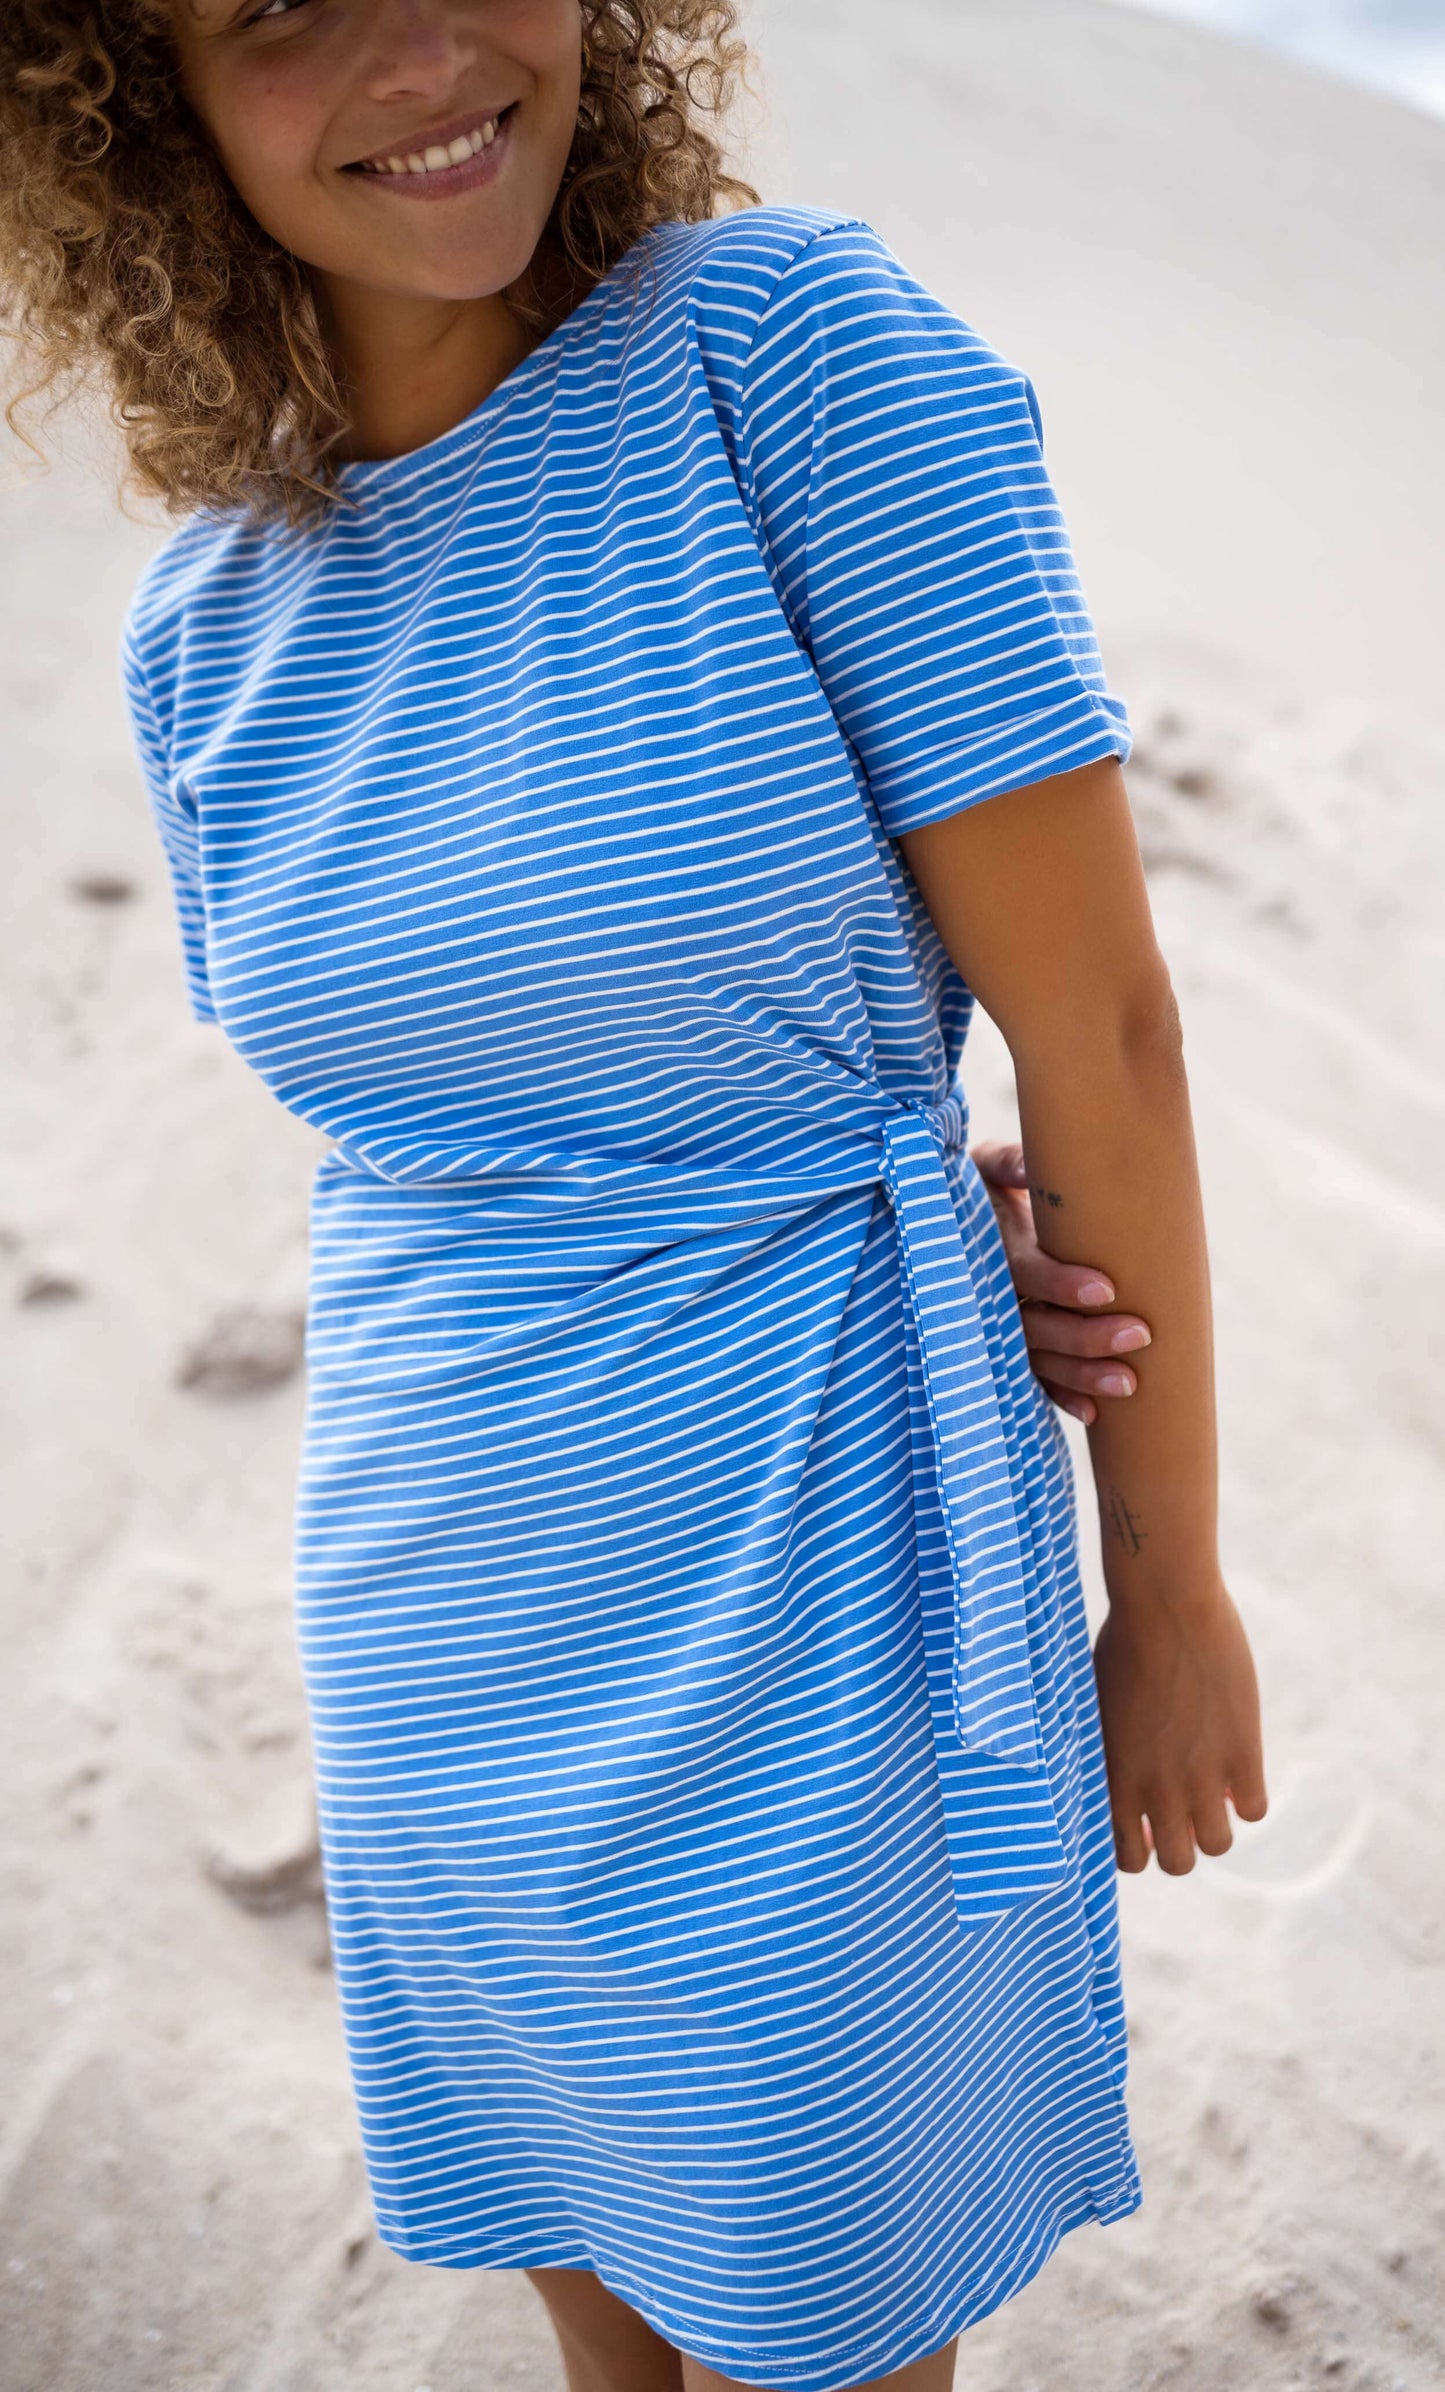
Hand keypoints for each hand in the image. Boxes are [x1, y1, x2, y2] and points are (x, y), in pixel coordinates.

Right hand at [971, 1138, 1152, 1425]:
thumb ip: (1011, 1164)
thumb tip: (1034, 1166)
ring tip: (1130, 1384)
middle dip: (1085, 1337)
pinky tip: (1093, 1414)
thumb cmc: (980, 1189)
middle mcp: (986, 1296)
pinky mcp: (1004, 1348)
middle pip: (1035, 1326)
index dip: (1060, 1285)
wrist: (948, 1219)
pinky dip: (1060, 1397)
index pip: (1024, 1273)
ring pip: (1037, 1360)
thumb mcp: (984, 1168)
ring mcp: (994, 1328)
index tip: (1106, 1290)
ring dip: (1081, 1376)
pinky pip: (1030, 1379)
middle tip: (1140, 1335)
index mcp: (987, 1248)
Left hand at [1092, 1581, 1267, 1872]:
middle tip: (1180, 1806)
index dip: (1139, 1845)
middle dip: (1179, 1841)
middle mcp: (1156, 1788)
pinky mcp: (1242, 1753)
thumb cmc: (1121, 1642)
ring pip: (1218, 1845)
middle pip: (1177, 1863)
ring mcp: (1201, 1775)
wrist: (1166, 1604)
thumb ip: (1110, 1753)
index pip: (1126, 1858)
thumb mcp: (1099, 1707)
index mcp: (1113, 1778)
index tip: (1145, 1824)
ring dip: (1215, 1823)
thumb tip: (1123, 1777)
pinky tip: (1235, 1764)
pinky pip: (1253, 1809)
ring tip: (1208, 1787)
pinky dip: (1247, 1796)